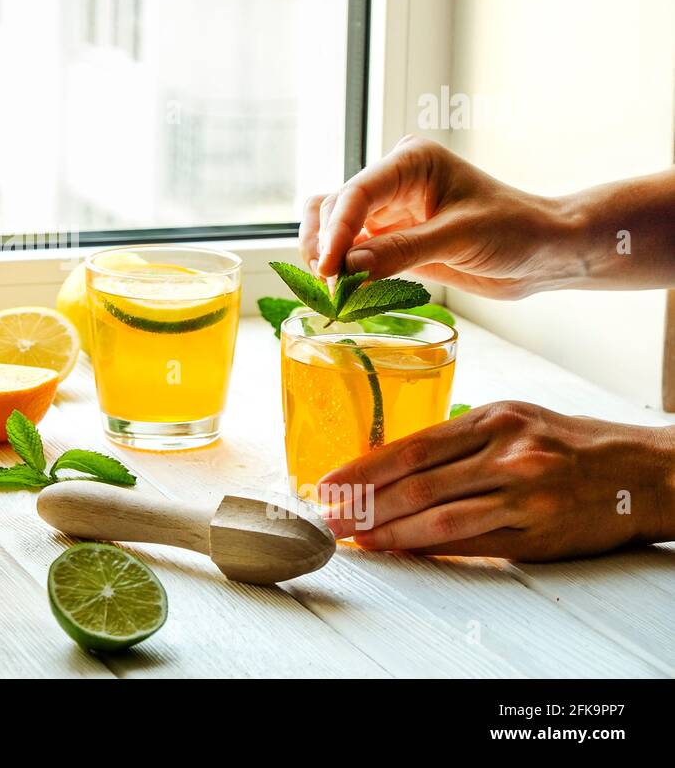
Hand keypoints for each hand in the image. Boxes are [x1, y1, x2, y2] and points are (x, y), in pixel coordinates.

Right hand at [298, 136, 575, 298]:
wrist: (544, 252)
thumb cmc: (516, 230)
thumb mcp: (459, 238)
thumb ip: (401, 251)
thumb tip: (347, 268)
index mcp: (411, 162)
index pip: (357, 192)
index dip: (336, 230)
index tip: (327, 268)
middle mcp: (393, 180)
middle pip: (336, 205)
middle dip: (327, 243)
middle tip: (329, 284)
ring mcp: (389, 210)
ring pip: (334, 224)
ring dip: (325, 252)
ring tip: (331, 285)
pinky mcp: (390, 237)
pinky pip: (351, 249)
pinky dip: (342, 266)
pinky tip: (344, 288)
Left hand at [318, 401, 674, 560]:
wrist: (642, 472)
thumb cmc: (570, 444)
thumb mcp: (514, 422)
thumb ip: (459, 440)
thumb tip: (393, 464)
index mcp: (494, 420)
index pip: (412, 446)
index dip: (363, 467)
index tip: (328, 481)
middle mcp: (507, 454)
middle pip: (416, 483)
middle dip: (363, 503)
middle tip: (328, 516)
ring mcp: (523, 496)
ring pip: (437, 518)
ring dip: (386, 531)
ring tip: (354, 538)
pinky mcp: (537, 533)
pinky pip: (470, 543)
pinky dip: (427, 547)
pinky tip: (399, 549)